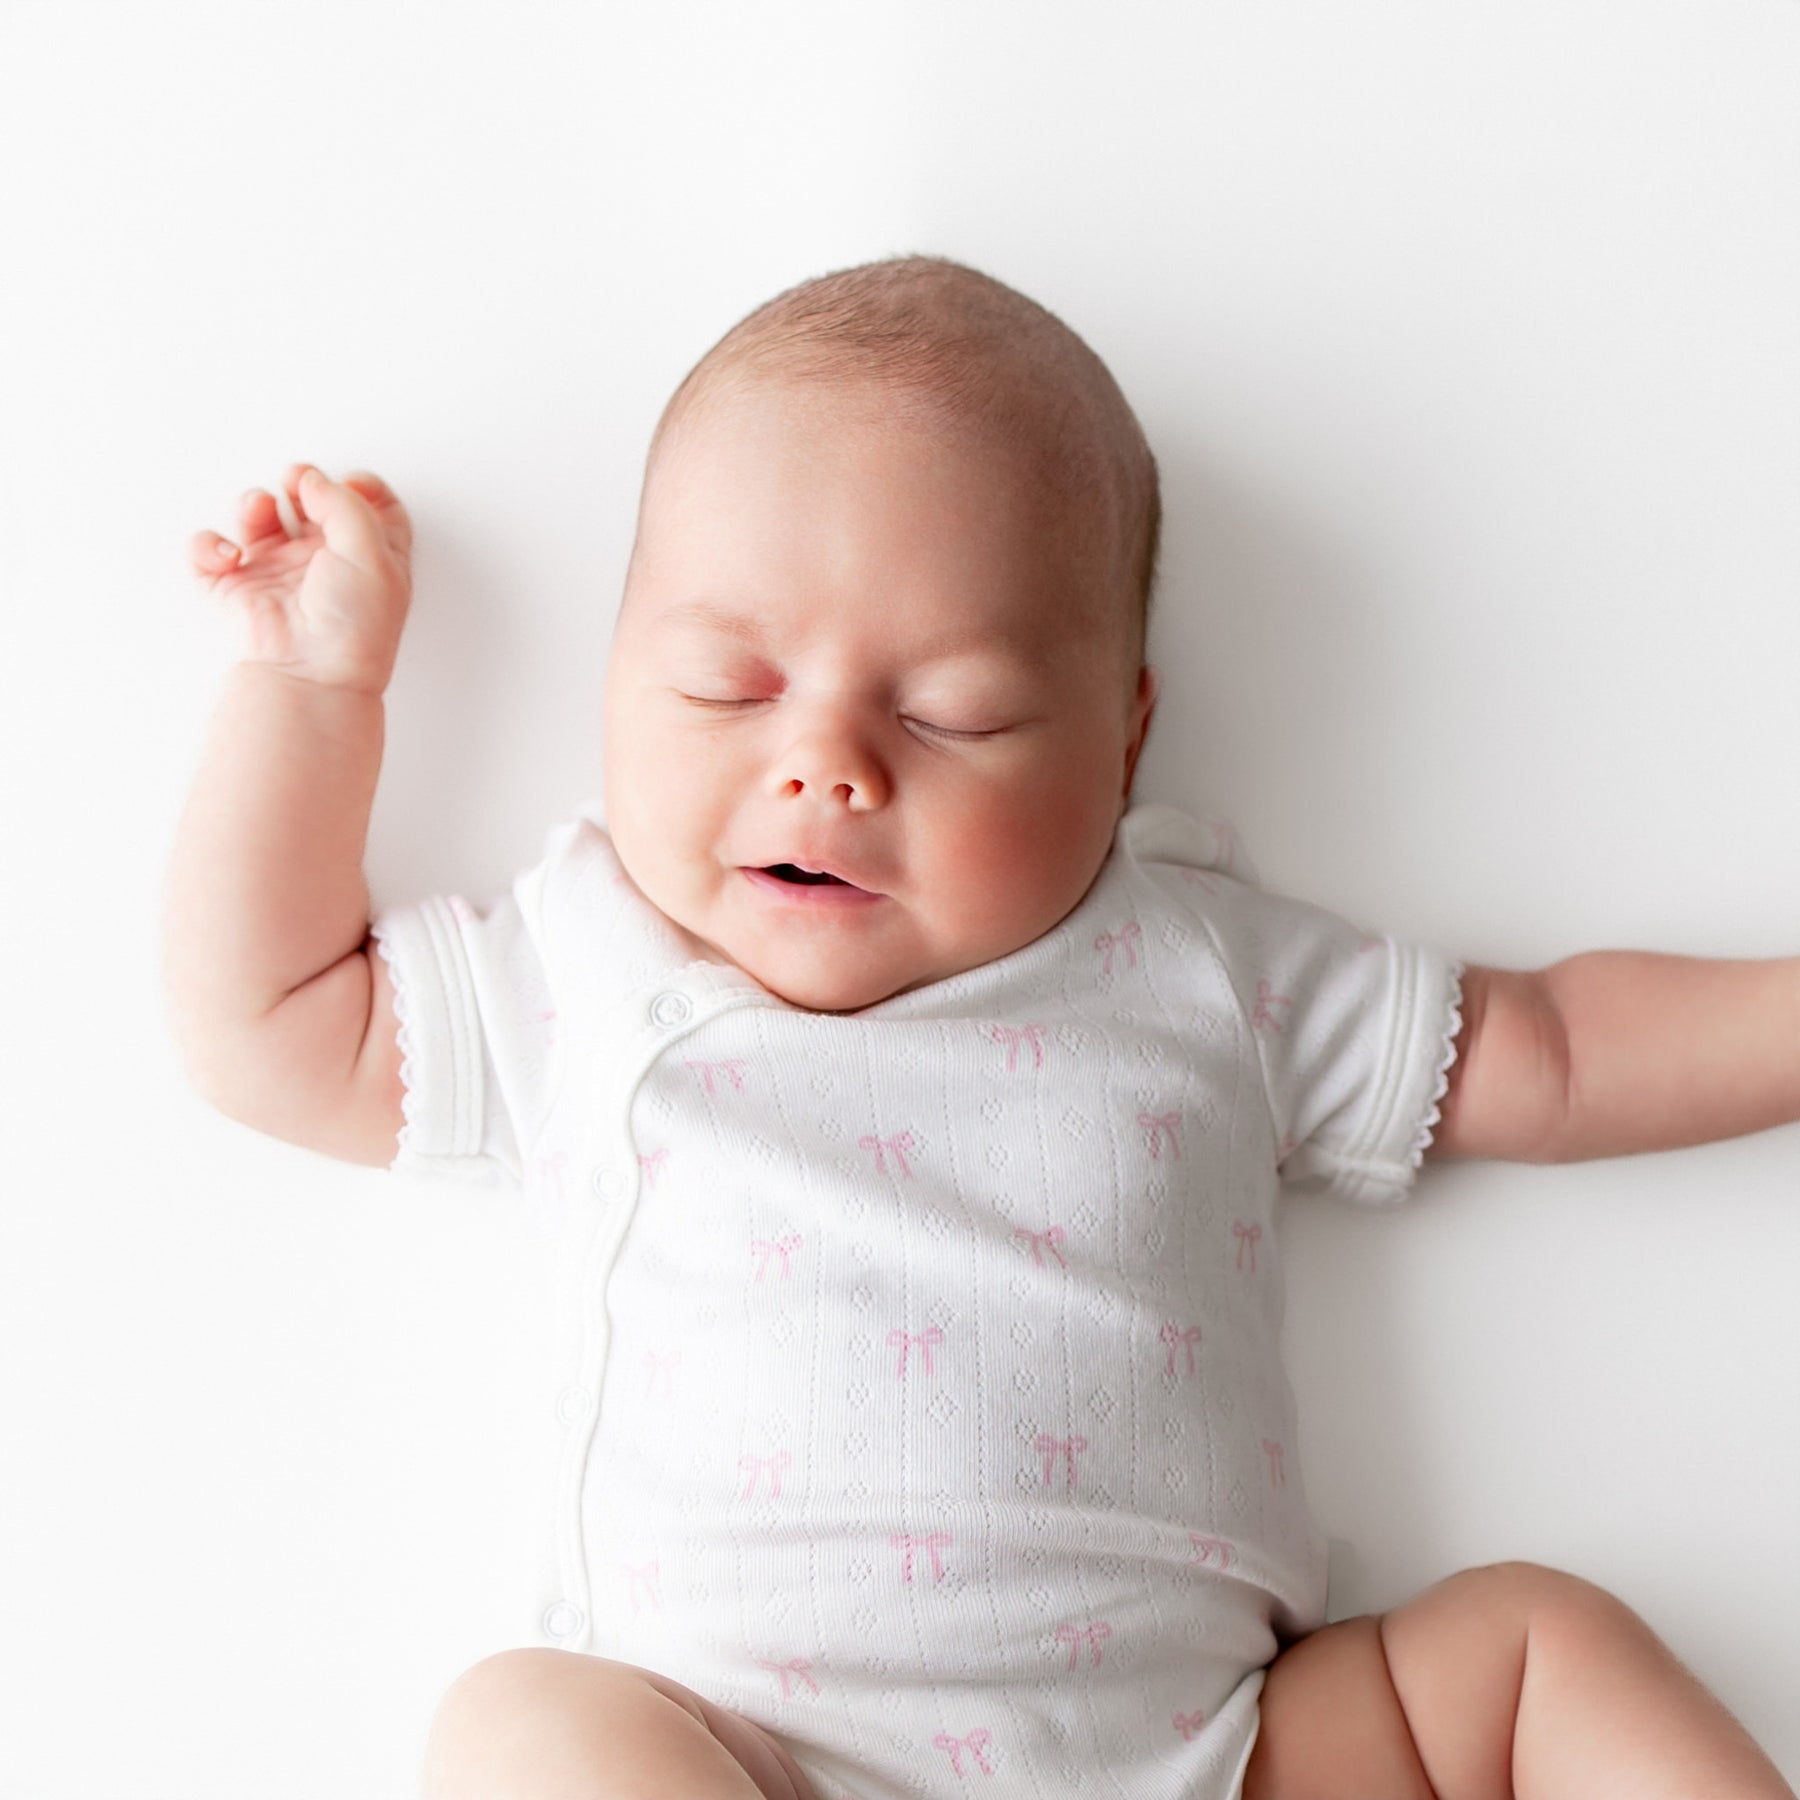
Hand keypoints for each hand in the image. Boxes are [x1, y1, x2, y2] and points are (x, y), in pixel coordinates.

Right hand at [188, 463, 414, 693]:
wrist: (311, 674)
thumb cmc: (352, 625)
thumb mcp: (372, 554)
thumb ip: (345, 504)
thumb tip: (312, 479)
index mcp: (369, 555)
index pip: (371, 507)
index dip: (359, 486)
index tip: (347, 483)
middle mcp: (324, 560)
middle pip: (309, 501)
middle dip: (299, 482)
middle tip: (296, 483)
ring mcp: (278, 571)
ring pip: (258, 516)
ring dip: (253, 502)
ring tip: (259, 512)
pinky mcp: (237, 587)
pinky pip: (210, 551)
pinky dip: (210, 546)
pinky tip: (231, 557)